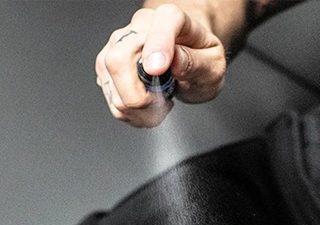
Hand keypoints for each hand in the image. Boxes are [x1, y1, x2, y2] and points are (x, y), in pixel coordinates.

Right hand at [95, 3, 226, 126]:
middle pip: (119, 59)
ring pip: (110, 82)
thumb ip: (197, 62)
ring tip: (158, 106)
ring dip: (135, 109)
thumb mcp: (213, 64)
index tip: (157, 69)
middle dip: (139, 96)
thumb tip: (176, 61)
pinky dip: (129, 112)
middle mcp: (139, 27)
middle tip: (164, 102)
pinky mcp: (106, 65)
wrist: (188, 57)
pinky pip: (110, 97)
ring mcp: (118, 44)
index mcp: (172, 18)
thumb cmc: (200, 58)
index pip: (162, 23)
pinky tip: (146, 107)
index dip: (157, 45)